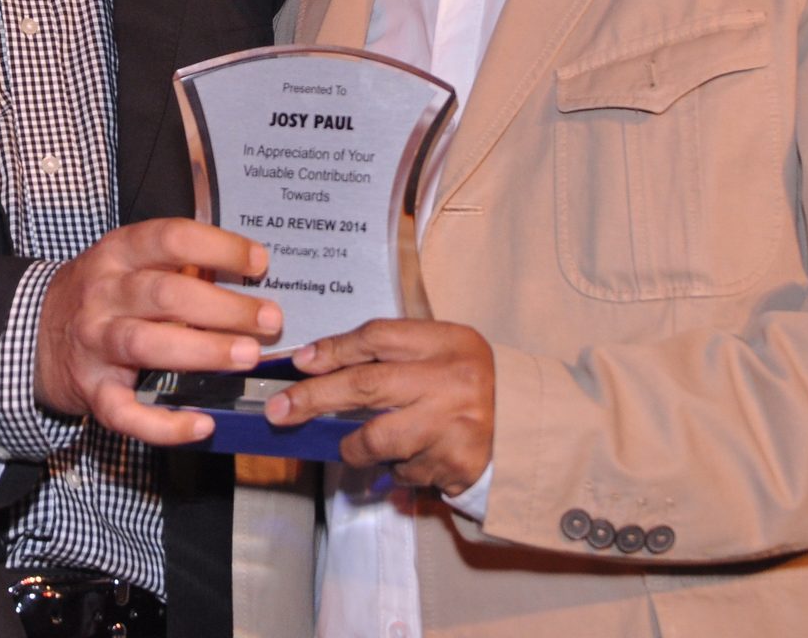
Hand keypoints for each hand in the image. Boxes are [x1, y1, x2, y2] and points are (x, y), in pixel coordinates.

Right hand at [36, 218, 280, 446]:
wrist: (34, 334)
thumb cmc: (102, 294)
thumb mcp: (129, 262)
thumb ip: (179, 263)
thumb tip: (249, 269)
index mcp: (117, 254)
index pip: (171, 239)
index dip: (219, 248)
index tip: (259, 262)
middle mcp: (103, 294)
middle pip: (166, 294)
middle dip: (224, 307)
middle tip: (269, 318)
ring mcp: (95, 344)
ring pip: (148, 345)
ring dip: (203, 350)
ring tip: (247, 356)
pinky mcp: (92, 390)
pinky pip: (125, 412)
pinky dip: (164, 424)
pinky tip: (201, 425)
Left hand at [265, 319, 493, 494]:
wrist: (527, 422)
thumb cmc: (469, 380)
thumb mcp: (441, 349)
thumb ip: (390, 352)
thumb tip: (315, 363)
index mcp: (446, 342)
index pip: (377, 337)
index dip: (333, 349)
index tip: (300, 362)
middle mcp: (450, 380)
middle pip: (366, 385)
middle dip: (315, 398)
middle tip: (280, 410)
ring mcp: (453, 425)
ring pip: (378, 439)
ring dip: (354, 447)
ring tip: (354, 447)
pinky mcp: (455, 464)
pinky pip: (404, 471)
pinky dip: (397, 468)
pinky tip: (411, 458)